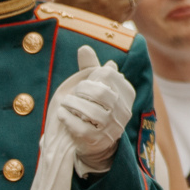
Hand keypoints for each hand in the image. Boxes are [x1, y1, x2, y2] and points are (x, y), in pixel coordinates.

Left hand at [49, 46, 132, 171]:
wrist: (98, 142)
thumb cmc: (97, 107)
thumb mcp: (97, 86)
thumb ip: (90, 68)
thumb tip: (84, 48)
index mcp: (127, 93)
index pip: (110, 75)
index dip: (94, 75)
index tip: (86, 81)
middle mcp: (123, 111)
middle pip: (101, 93)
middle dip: (83, 90)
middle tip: (74, 92)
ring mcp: (111, 128)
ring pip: (92, 112)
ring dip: (73, 104)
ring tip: (65, 102)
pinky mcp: (97, 141)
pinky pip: (81, 128)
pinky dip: (68, 118)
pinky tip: (62, 114)